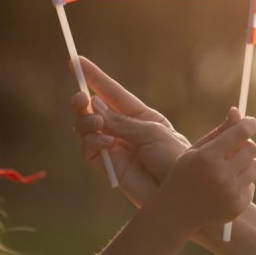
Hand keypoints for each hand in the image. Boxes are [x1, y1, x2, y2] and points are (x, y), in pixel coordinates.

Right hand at [71, 57, 189, 205]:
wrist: (179, 193)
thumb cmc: (174, 158)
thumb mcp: (152, 133)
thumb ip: (122, 123)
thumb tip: (94, 106)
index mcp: (140, 116)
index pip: (113, 93)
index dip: (95, 77)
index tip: (75, 61)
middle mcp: (125, 130)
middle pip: (93, 110)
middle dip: (82, 102)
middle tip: (81, 99)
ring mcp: (115, 148)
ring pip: (86, 129)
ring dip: (86, 123)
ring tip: (97, 124)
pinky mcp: (109, 167)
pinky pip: (89, 150)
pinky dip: (91, 142)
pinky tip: (105, 143)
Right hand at [150, 112, 255, 234]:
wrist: (176, 212)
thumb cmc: (184, 174)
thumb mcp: (196, 150)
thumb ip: (219, 131)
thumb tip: (238, 110)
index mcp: (207, 157)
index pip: (241, 133)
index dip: (249, 125)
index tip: (251, 122)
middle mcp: (220, 175)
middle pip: (252, 149)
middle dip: (245, 145)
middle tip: (235, 148)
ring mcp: (230, 193)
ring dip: (246, 164)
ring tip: (230, 168)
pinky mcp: (238, 206)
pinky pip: (251, 185)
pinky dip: (242, 184)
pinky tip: (225, 188)